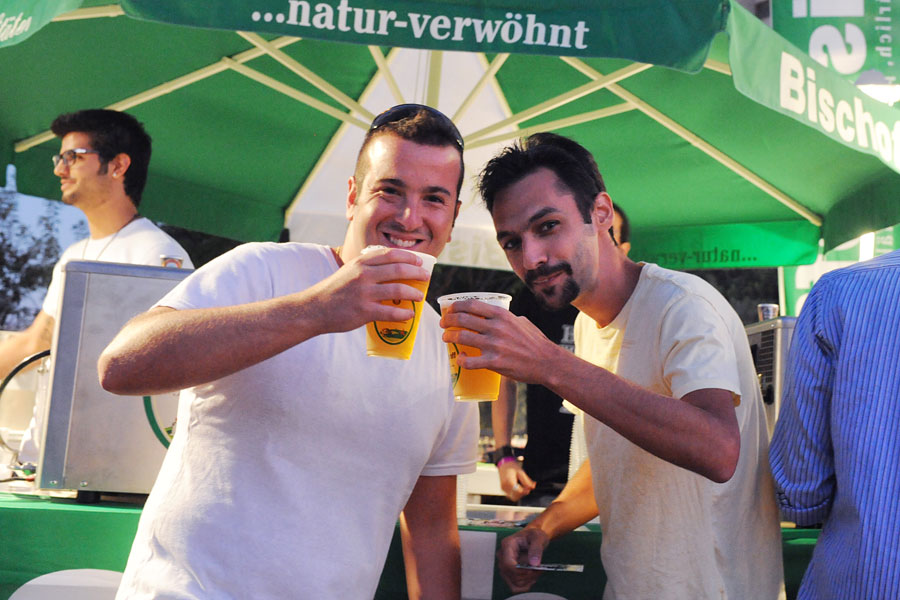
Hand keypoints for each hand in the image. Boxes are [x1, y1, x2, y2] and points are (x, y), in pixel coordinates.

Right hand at [310, 247, 430, 334]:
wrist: (315, 308)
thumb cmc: (334, 290)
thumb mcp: (349, 270)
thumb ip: (368, 267)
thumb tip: (393, 270)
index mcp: (361, 262)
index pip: (391, 254)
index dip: (409, 257)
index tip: (419, 262)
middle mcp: (363, 274)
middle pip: (399, 270)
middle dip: (417, 273)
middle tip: (426, 278)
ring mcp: (364, 293)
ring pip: (398, 291)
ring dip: (414, 293)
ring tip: (419, 296)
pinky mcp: (364, 311)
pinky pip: (390, 312)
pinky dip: (403, 313)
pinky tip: (409, 314)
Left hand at [439, 299, 560, 384]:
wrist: (546, 361)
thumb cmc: (535, 341)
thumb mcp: (522, 322)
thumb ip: (507, 318)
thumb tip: (496, 317)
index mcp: (502, 315)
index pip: (471, 305)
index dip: (456, 307)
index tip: (449, 310)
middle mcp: (496, 327)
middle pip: (462, 320)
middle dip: (448, 321)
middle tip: (444, 324)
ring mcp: (495, 345)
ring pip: (462, 338)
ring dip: (449, 337)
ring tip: (446, 339)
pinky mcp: (495, 362)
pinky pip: (470, 361)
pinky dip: (461, 360)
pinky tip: (459, 358)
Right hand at [497, 527, 549, 592]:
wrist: (533, 538)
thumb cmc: (534, 535)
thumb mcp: (538, 537)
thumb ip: (536, 549)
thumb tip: (534, 564)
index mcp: (507, 545)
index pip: (507, 564)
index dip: (520, 571)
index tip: (532, 570)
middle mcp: (502, 556)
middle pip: (510, 575)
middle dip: (528, 575)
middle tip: (540, 568)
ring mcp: (504, 566)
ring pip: (514, 582)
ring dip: (528, 580)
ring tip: (537, 571)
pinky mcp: (508, 573)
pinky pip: (514, 586)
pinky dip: (525, 585)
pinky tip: (532, 577)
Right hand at [498, 460, 535, 501]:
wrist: (504, 464)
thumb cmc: (512, 467)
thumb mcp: (521, 472)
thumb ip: (527, 481)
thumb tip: (532, 487)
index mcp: (509, 482)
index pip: (519, 491)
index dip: (525, 491)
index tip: (529, 487)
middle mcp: (505, 487)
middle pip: (516, 496)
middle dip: (522, 494)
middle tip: (527, 488)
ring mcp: (503, 489)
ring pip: (513, 497)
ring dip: (519, 495)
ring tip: (523, 487)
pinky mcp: (503, 489)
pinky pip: (510, 495)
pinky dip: (516, 493)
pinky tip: (519, 487)